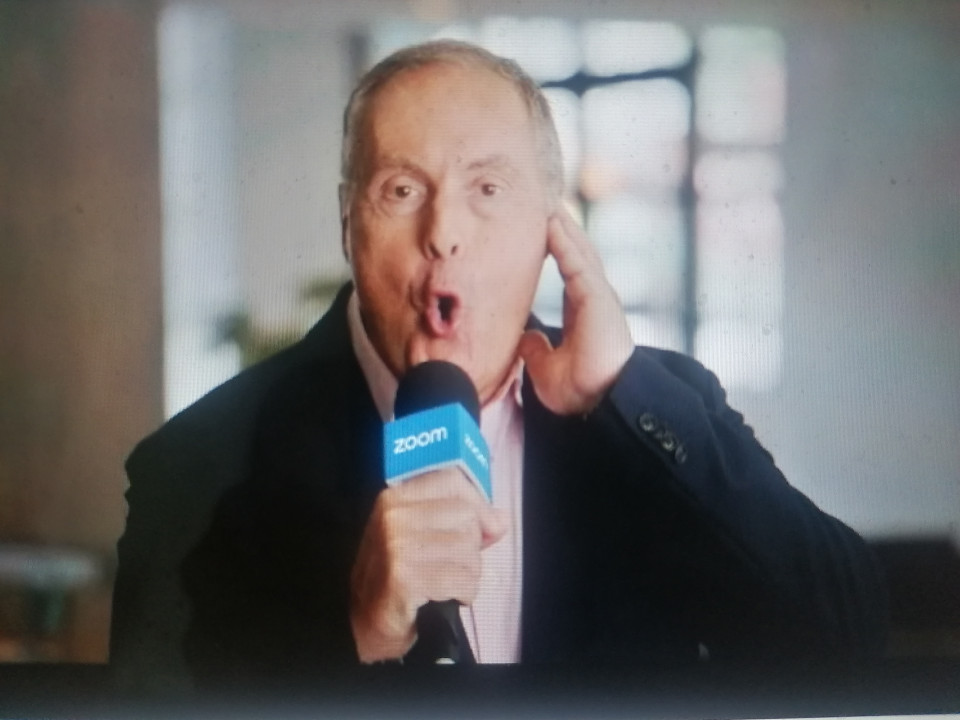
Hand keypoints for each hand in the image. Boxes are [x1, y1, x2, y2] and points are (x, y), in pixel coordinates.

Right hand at [349, 468, 507, 662]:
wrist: (365, 624)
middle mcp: (394, 515)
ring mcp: (397, 545)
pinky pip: (462, 580)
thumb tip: (500, 519)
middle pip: (467, 518)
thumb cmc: (396, 577)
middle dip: (470, 548)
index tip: (481, 528)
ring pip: (469, 551)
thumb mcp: (422, 537)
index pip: (451, 481)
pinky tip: (444, 597)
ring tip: (444, 584)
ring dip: (468, 575)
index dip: (477, 504)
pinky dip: (463, 593)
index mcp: (396, 497)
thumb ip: (462, 522)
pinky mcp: (405, 577)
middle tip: (449, 567)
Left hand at [518, 208, 632, 414]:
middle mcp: (595, 299)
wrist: (600, 405)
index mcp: (585, 311)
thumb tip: (525, 336)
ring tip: (548, 202)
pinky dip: (566, 243)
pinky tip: (553, 225)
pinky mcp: (600, 301)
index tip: (543, 226)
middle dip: (564, 227)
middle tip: (545, 201)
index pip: (571, 268)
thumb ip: (536, 350)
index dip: (558, 246)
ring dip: (564, 227)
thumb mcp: (545, 367)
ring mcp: (600, 298)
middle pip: (578, 253)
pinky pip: (579, 264)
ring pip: (580, 252)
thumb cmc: (579, 391)